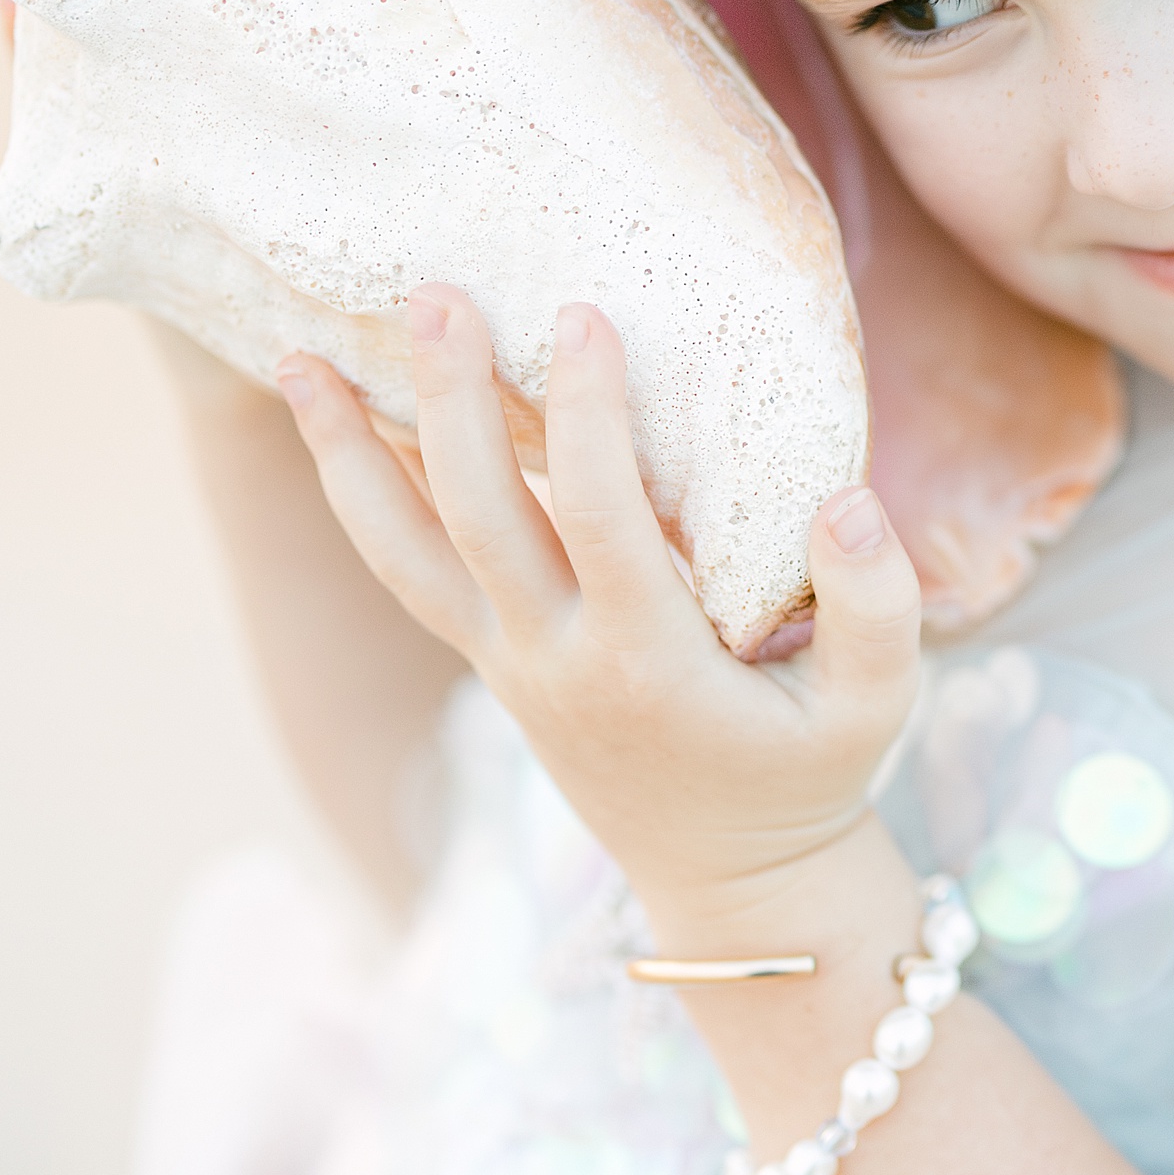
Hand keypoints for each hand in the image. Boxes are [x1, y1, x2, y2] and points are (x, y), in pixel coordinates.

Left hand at [271, 282, 921, 916]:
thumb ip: (878, 605)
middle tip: (436, 293)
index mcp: (647, 662)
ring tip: (294, 358)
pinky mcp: (492, 660)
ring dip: (346, 454)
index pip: (600, 520)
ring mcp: (508, 663)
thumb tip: (847, 499)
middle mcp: (556, 661)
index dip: (587, 419)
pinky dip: (364, 495)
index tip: (585, 316)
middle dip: (449, 401)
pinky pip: (408, 571)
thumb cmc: (810, 773)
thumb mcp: (879, 704)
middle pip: (477, 518)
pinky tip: (332, 420)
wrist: (730, 881)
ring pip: (404, 552)